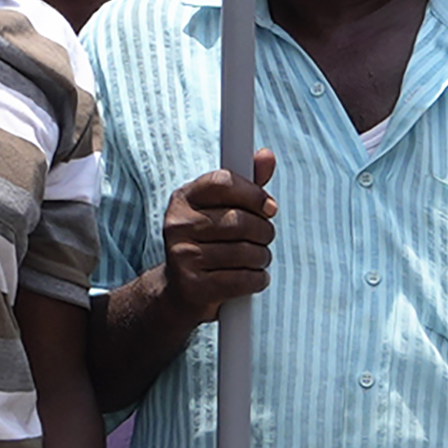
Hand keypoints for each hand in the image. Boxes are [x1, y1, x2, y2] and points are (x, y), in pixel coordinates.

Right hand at [164, 152, 278, 316]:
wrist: (181, 291)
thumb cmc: (209, 243)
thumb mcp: (222, 210)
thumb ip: (247, 185)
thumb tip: (267, 155)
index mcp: (184, 199)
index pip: (224, 182)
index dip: (254, 194)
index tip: (269, 208)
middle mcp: (178, 224)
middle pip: (240, 220)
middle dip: (264, 232)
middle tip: (264, 238)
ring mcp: (182, 256)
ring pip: (246, 252)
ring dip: (262, 258)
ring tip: (256, 259)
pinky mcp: (193, 286)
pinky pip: (244, 279)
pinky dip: (258, 280)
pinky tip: (253, 278)